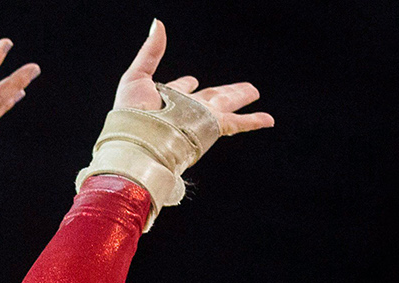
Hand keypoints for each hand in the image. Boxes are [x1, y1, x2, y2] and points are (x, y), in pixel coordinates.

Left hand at [117, 19, 273, 134]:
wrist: (137, 141)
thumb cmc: (131, 113)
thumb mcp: (137, 76)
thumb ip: (151, 51)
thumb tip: (158, 24)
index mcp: (166, 98)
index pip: (180, 89)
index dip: (185, 84)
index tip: (191, 80)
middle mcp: (185, 109)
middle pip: (210, 97)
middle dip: (224, 91)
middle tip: (239, 88)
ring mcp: (200, 119)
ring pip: (226, 106)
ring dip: (240, 98)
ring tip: (253, 93)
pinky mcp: (211, 128)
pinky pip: (236, 123)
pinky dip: (252, 121)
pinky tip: (267, 119)